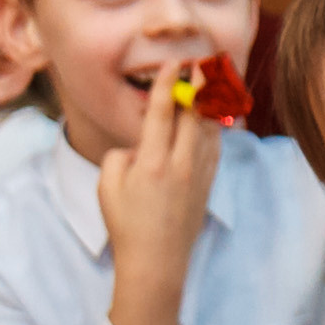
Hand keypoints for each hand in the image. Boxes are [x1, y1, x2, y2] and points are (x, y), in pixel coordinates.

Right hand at [98, 61, 220, 324]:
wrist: (156, 263)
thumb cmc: (126, 226)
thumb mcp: (107, 187)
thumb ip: (119, 156)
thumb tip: (138, 145)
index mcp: (151, 162)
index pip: (162, 112)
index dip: (168, 83)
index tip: (174, 63)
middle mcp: (179, 164)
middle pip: (193, 114)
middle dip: (199, 84)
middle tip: (203, 61)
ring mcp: (198, 175)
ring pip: (209, 129)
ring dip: (212, 102)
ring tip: (215, 79)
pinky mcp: (208, 186)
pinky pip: (216, 148)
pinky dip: (217, 128)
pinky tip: (217, 116)